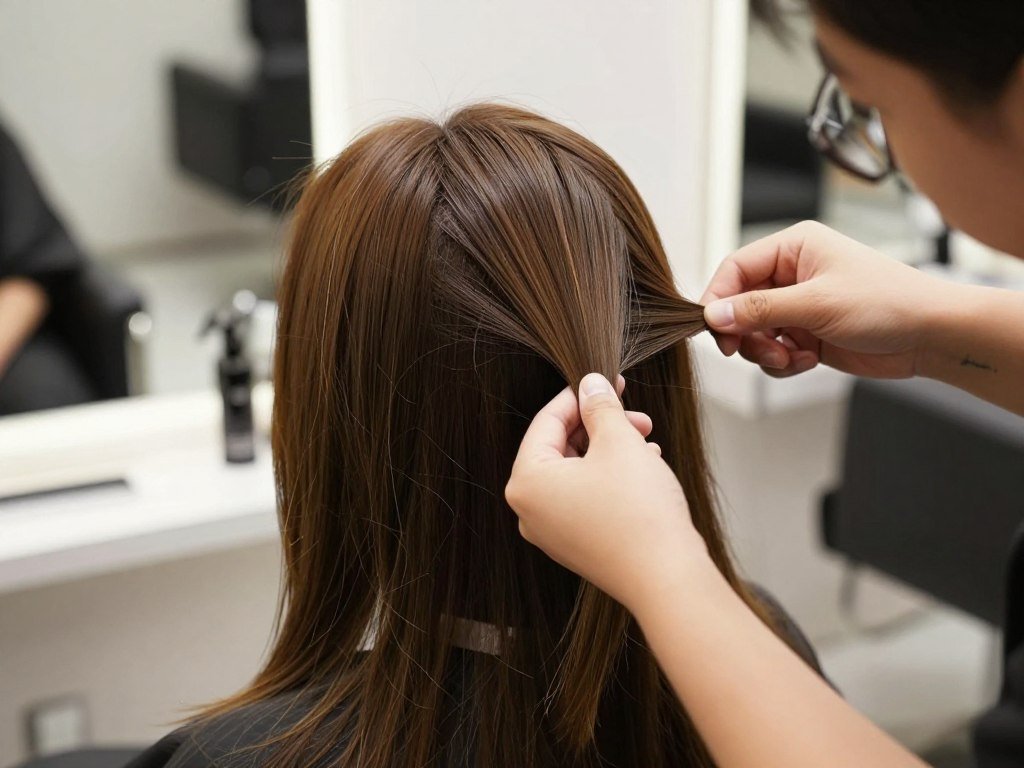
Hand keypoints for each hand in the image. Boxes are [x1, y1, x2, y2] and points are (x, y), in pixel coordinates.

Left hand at [505, 373, 710, 613]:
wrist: (666, 578)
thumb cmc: (638, 512)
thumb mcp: (618, 442)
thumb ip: (600, 407)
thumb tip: (591, 384)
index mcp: (526, 482)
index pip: (547, 421)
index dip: (580, 396)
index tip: (606, 381)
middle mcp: (530, 511)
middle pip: (561, 447)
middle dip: (600, 426)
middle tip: (635, 415)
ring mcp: (552, 533)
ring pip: (577, 473)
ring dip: (611, 450)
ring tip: (646, 442)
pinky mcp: (577, 546)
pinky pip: (587, 498)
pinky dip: (612, 478)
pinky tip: (646, 468)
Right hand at [700, 220, 950, 378]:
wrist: (930, 336)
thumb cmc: (886, 303)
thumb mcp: (816, 304)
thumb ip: (759, 309)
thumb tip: (712, 314)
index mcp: (794, 247)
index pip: (735, 269)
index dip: (718, 299)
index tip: (712, 329)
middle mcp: (792, 274)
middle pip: (739, 304)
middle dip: (745, 334)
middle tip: (752, 351)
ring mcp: (798, 305)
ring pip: (753, 333)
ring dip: (765, 352)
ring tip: (793, 357)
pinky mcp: (807, 333)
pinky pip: (773, 351)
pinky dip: (784, 362)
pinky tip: (809, 361)